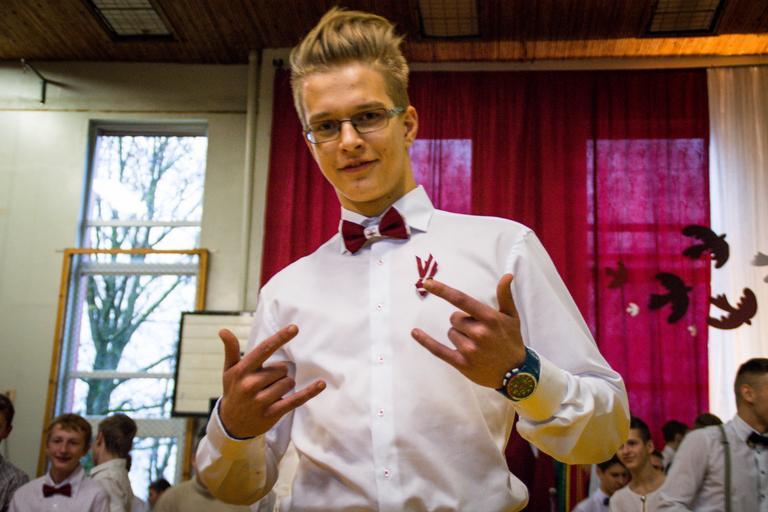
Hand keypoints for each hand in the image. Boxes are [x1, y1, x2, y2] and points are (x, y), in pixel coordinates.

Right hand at [218, 326, 325, 438]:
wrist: (231, 424)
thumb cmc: (234, 391)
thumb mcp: (229, 370)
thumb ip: (231, 350)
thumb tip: (223, 330)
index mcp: (242, 371)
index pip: (264, 350)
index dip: (280, 338)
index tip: (295, 328)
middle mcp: (250, 385)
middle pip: (281, 368)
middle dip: (278, 373)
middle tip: (265, 382)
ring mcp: (261, 400)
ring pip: (288, 382)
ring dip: (284, 385)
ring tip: (270, 392)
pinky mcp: (272, 413)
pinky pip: (295, 400)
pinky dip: (309, 392)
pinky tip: (321, 384)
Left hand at [411, 274, 525, 388]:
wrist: (517, 374)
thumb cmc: (511, 341)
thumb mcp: (512, 317)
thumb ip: (505, 296)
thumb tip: (507, 275)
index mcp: (489, 318)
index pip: (461, 299)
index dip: (443, 290)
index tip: (428, 282)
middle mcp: (479, 333)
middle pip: (454, 318)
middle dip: (462, 322)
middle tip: (479, 333)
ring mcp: (469, 349)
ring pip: (451, 333)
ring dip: (459, 336)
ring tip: (476, 345)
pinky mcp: (462, 363)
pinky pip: (438, 350)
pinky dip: (425, 341)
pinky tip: (414, 332)